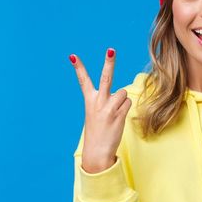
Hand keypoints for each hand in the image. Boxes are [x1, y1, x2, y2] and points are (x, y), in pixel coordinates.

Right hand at [69, 48, 131, 173]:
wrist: (97, 151)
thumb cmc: (98, 131)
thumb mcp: (96, 113)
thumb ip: (106, 100)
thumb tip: (122, 93)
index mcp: (89, 100)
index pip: (83, 81)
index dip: (79, 68)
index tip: (73, 56)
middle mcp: (98, 102)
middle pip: (106, 78)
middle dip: (109, 63)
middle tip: (111, 50)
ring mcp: (108, 108)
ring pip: (123, 93)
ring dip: (122, 101)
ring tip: (115, 113)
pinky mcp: (118, 115)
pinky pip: (128, 104)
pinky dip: (125, 109)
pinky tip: (118, 118)